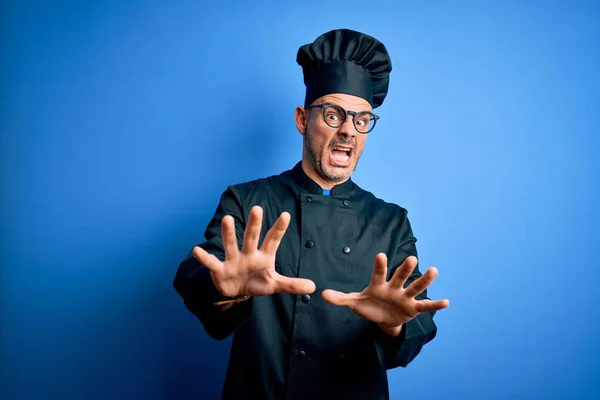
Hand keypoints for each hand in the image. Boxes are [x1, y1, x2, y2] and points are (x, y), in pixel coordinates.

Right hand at [193, 206, 315, 298]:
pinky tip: (197, 250)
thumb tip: (314, 287)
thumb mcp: (275, 285)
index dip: (279, 229)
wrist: (235, 292)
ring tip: (226, 219)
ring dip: (229, 234)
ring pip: (231, 244)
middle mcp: (248, 254)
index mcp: (263, 256)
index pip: (273, 240)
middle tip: (257, 209)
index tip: (286, 215)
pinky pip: (212, 263)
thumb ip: (292, 284)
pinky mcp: (220, 270)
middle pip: (252, 237)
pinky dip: (204, 258)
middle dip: (254, 224)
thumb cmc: (256, 282)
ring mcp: (233, 260)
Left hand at [321, 254, 448, 334]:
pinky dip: (435, 304)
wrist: (384, 318)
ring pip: (415, 286)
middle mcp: (394, 287)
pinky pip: (425, 305)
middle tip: (411, 258)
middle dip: (405, 269)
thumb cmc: (370, 305)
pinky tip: (447, 302)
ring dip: (424, 280)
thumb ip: (340, 298)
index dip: (379, 265)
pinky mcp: (413, 308)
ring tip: (434, 270)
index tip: (380, 254)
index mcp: (379, 284)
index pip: (378, 273)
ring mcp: (405, 296)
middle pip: (400, 276)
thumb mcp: (355, 303)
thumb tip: (321, 294)